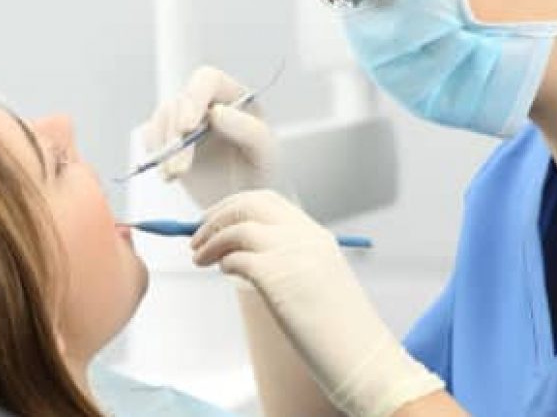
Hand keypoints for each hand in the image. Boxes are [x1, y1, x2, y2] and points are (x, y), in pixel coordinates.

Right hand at [141, 67, 276, 207]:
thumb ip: (250, 130)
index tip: (188, 127)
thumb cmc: (258, 170)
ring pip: (162, 118)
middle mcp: (206, 100)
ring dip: (165, 148)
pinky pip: (152, 136)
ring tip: (177, 175)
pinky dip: (157, 156)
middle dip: (176, 135)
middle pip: (180, 102)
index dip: (194, 98)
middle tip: (181, 168)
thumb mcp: (265, 153)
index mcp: (233, 94)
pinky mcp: (168, 136)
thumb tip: (217, 112)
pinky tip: (170, 176)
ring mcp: (184, 117)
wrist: (240, 197)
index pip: (208, 80)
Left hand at [191, 190, 444, 416]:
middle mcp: (304, 237)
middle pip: (249, 205)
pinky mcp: (277, 276)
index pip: (268, 202)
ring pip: (237, 227)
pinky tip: (222, 271)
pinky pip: (236, 257)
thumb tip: (238, 254)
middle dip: (217, 215)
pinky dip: (223, 260)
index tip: (216, 220)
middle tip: (196, 233)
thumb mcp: (316, 280)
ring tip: (199, 257)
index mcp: (316, 235)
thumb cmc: (337, 328)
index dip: (235, 207)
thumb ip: (287, 260)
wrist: (360, 355)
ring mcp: (291, 253)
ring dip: (211, 239)